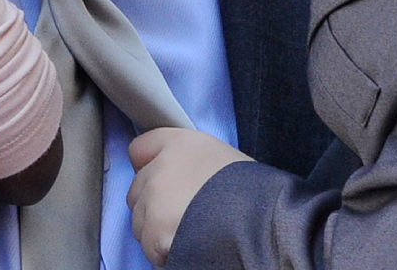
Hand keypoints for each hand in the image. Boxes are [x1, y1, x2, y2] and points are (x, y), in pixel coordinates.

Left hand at [127, 127, 250, 266]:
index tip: (159, 180)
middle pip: (137, 189)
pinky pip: (148, 247)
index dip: (148, 166)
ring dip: (156, 230)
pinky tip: (188, 246)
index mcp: (181, 143)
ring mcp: (154, 199)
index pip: (140, 148)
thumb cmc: (253, 190)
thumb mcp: (225, 159)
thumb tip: (187, 180)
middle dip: (152, 204)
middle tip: (179, 215)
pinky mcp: (153, 231)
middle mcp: (161, 166)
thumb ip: (195, 163)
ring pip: (139, 221)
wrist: (259, 219)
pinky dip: (163, 252)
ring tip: (187, 232)